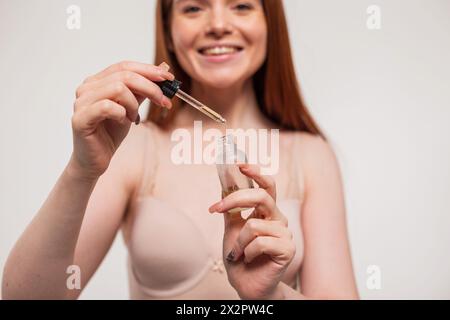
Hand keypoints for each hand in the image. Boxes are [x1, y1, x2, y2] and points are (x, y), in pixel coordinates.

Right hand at [70, 61, 173, 179]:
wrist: (96, 159)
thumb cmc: (111, 132)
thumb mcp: (131, 107)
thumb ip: (142, 90)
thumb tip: (163, 70)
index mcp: (97, 81)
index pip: (124, 66)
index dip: (148, 70)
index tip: (168, 78)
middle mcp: (86, 88)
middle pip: (124, 75)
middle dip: (150, 87)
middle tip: (164, 101)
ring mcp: (81, 102)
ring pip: (117, 88)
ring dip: (133, 104)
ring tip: (133, 117)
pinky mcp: (80, 118)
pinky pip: (107, 107)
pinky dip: (121, 113)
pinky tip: (123, 122)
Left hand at [209, 164, 295, 299]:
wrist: (246, 284)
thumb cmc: (240, 256)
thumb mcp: (231, 229)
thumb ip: (230, 209)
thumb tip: (222, 186)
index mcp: (267, 211)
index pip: (266, 185)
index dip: (256, 172)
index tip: (239, 164)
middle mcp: (278, 218)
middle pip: (261, 196)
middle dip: (235, 200)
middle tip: (215, 208)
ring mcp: (285, 233)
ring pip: (253, 225)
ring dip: (238, 242)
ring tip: (238, 254)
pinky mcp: (288, 249)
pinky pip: (260, 242)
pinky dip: (247, 252)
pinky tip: (248, 259)